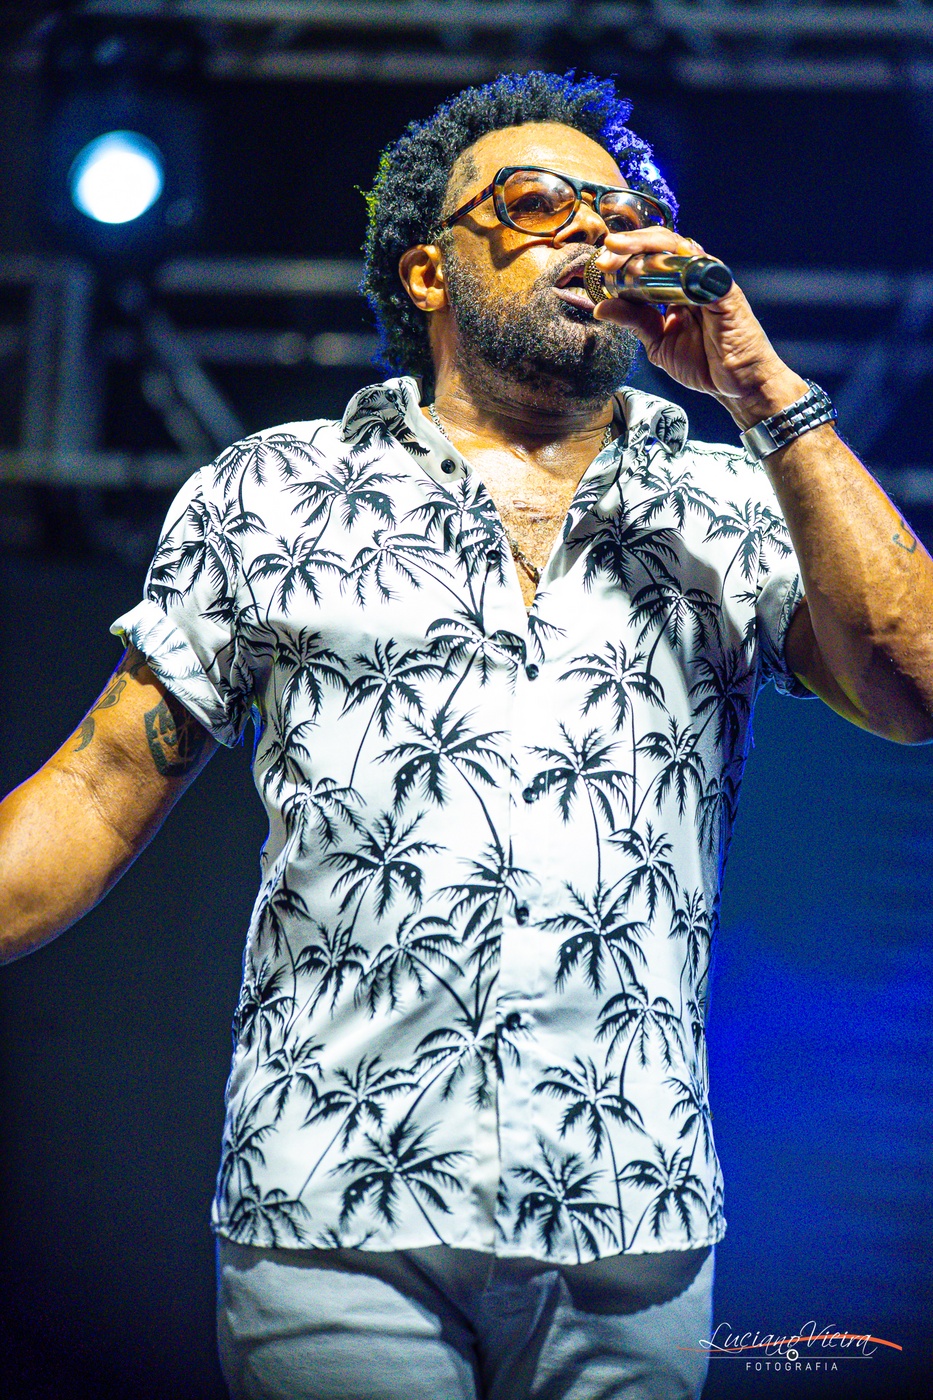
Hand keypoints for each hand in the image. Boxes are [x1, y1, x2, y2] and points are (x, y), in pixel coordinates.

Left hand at [590, 228, 807, 425]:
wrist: (737, 386)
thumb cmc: (705, 364)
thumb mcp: (659, 343)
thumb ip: (634, 322)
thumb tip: (601, 307)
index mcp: (678, 288)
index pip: (650, 258)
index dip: (624, 257)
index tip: (601, 265)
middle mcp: (694, 278)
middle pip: (661, 245)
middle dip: (630, 245)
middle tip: (606, 255)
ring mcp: (711, 281)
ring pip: (679, 248)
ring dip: (647, 247)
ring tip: (620, 252)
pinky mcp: (726, 292)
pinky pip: (702, 269)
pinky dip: (678, 265)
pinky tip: (655, 268)